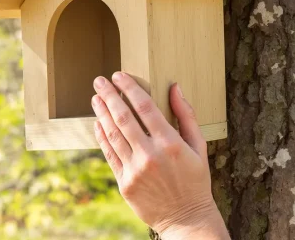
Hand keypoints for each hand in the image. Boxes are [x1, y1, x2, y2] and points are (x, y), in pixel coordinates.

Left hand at [91, 72, 229, 239]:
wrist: (186, 218)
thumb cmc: (195, 180)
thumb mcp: (199, 147)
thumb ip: (187, 115)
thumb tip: (175, 87)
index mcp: (171, 143)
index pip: (145, 107)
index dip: (130, 88)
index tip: (119, 75)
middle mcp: (151, 155)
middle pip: (123, 117)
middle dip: (109, 95)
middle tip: (99, 81)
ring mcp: (136, 170)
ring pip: (113, 135)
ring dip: (101, 113)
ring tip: (95, 98)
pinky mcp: (125, 183)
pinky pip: (109, 155)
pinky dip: (101, 137)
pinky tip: (97, 123)